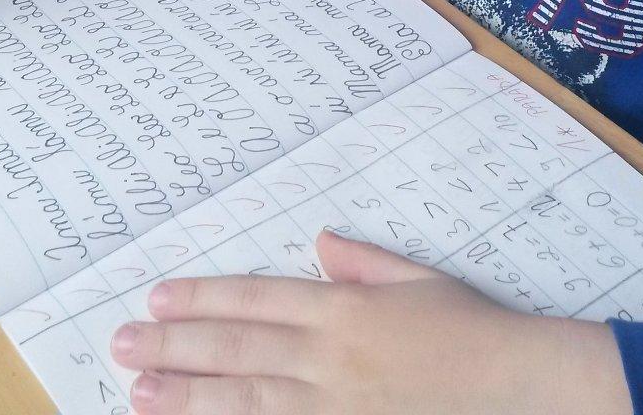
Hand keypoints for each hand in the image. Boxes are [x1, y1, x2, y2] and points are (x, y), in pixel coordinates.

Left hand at [110, 230, 631, 414]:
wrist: (523, 388)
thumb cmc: (477, 332)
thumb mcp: (422, 281)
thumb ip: (365, 264)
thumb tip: (319, 244)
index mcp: (345, 309)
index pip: (255, 300)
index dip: (202, 299)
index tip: (157, 300)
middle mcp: (330, 357)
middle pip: (236, 350)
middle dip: (173, 348)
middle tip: (119, 346)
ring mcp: (337, 408)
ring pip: (246, 401)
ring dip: (187, 398)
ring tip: (137, 396)